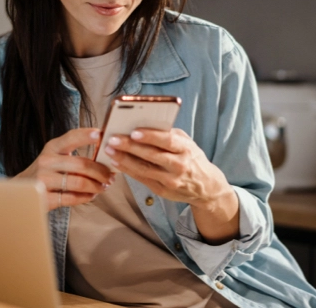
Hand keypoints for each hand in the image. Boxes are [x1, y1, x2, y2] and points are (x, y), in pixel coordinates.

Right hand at [15, 128, 115, 210]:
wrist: (21, 191)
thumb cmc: (46, 171)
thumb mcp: (55, 156)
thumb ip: (74, 152)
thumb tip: (105, 152)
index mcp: (52, 147)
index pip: (71, 137)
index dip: (87, 135)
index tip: (101, 135)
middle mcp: (46, 161)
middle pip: (81, 164)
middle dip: (101, 171)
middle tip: (111, 176)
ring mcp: (43, 180)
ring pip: (79, 183)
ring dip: (96, 186)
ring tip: (103, 187)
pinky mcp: (44, 198)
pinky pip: (72, 198)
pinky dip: (86, 197)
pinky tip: (91, 195)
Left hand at [105, 128, 239, 243]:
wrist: (206, 187)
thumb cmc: (191, 157)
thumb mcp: (186, 142)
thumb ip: (168, 134)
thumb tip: (143, 124)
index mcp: (186, 149)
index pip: (168, 141)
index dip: (150, 136)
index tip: (133, 132)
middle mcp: (180, 165)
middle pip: (152, 155)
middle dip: (130, 147)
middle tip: (112, 139)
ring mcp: (171, 180)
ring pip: (144, 169)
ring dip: (124, 159)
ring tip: (109, 150)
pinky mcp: (162, 191)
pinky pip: (142, 179)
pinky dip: (127, 170)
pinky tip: (116, 162)